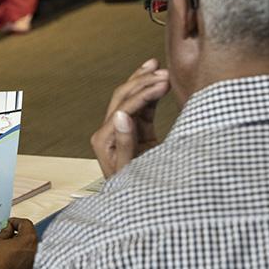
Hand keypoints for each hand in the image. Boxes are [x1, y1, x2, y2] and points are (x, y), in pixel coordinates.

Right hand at [0, 218, 36, 268]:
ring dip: (22, 251)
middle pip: (30, 239)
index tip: (8, 224)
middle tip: (6, 238)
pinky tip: (11, 265)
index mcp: (29, 240)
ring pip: (31, 254)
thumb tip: (8, 230)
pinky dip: (23, 265)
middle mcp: (37, 253)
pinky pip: (30, 267)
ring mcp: (37, 268)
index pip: (26, 224)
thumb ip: (4, 234)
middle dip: (19, 236)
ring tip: (8, 253)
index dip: (15, 222)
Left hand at [90, 58, 169, 177]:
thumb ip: (125, 143)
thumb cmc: (131, 189)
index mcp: (104, 139)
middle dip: (142, 82)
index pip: (123, 108)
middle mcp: (108, 130)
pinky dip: (149, 93)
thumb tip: (122, 115)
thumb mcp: (129, 170)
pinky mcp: (133, 130)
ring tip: (157, 66)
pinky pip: (141, 107)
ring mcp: (120, 129)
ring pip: (129, 98)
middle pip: (122, 97)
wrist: (137, 202)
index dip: (143, 93)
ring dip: (143, 81)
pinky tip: (159, 81)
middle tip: (163, 71)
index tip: (164, 83)